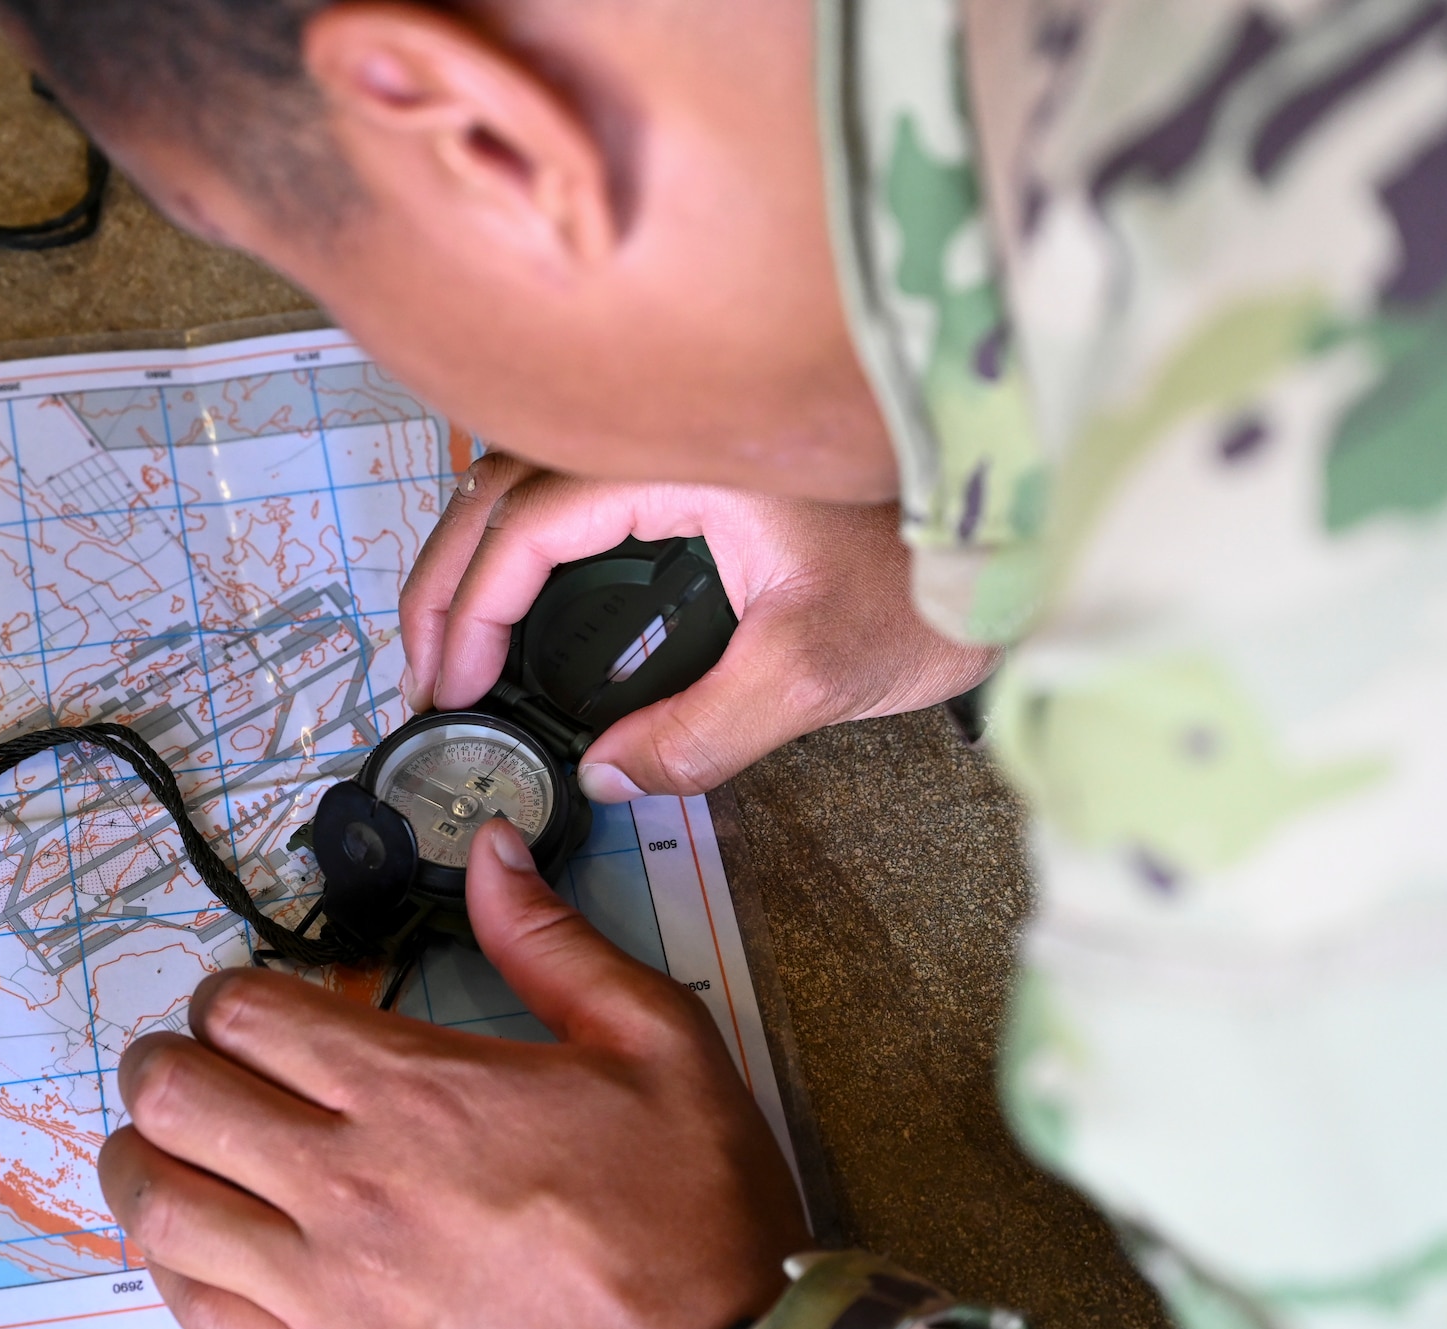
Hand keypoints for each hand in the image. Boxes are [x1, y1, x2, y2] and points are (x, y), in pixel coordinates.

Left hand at [102, 821, 805, 1328]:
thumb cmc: (689, 1216)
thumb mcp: (655, 1041)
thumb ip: (555, 943)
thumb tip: (496, 857)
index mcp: (417, 1094)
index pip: (250, 1014)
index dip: (228, 991)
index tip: (244, 999)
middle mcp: (351, 1188)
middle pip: (177, 1101)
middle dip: (163, 1064)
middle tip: (182, 1059)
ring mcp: (329, 1291)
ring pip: (163, 1213)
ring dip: (144, 1163)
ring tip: (164, 1145)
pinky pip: (199, 1316)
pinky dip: (176, 1271)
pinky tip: (201, 1249)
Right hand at [399, 456, 997, 802]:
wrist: (1022, 529)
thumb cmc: (933, 579)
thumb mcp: (816, 671)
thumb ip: (704, 732)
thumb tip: (608, 778)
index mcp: (675, 456)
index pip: (525, 523)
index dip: (466, 609)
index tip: (448, 688)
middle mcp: (660, 432)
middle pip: (499, 489)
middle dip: (442, 585)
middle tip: (424, 681)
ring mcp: (672, 441)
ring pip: (526, 481)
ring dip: (474, 558)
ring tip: (454, 647)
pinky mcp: (692, 466)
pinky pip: (572, 490)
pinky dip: (523, 545)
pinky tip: (523, 604)